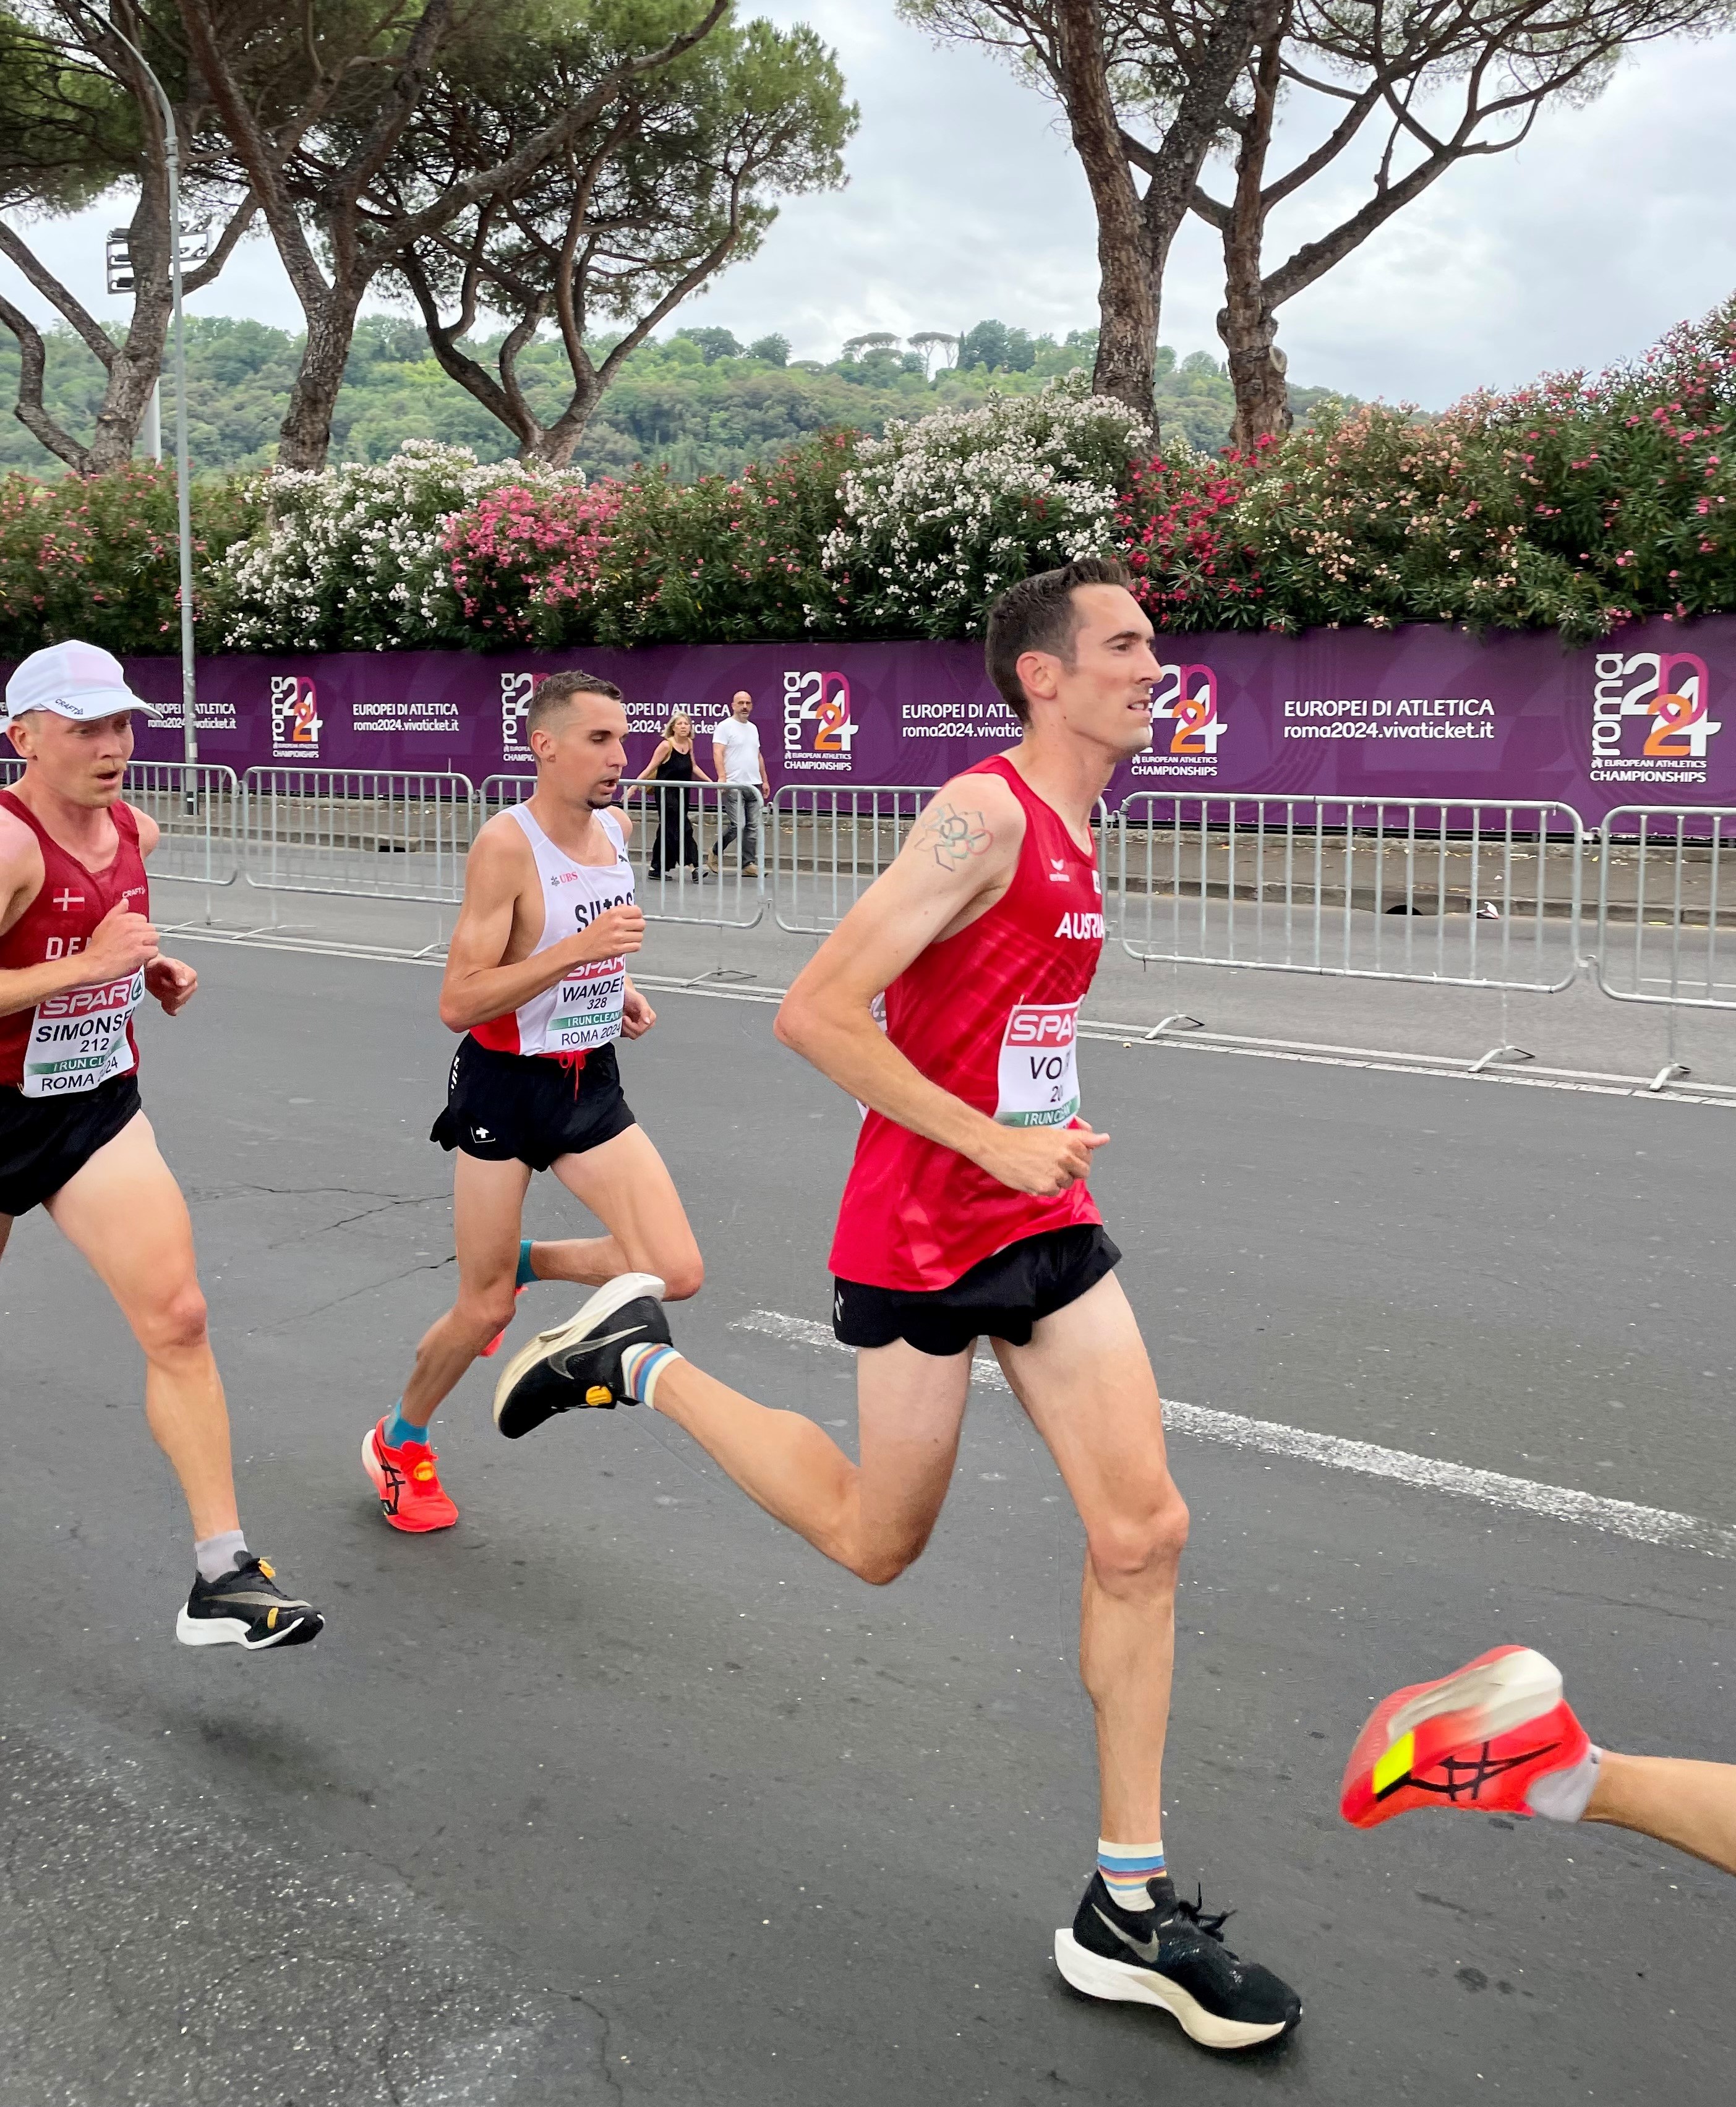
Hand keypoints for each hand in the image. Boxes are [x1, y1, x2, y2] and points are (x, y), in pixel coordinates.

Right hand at [81, 898, 159, 980]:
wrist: (92, 964)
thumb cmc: (97, 948)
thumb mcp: (104, 924)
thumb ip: (116, 912)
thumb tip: (125, 902)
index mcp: (122, 919)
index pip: (142, 918)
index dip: (140, 928)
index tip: (134, 935)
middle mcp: (130, 927)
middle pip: (151, 928)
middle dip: (146, 937)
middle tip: (138, 945)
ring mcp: (135, 939)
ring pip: (154, 939)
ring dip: (149, 946)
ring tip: (140, 952)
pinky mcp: (139, 952)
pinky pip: (154, 951)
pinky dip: (149, 956)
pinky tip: (141, 959)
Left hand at [145, 955, 197, 1015]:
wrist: (151, 971)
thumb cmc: (158, 966)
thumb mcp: (165, 963)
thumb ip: (176, 970)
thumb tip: (183, 983)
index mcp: (191, 975)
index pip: (181, 988)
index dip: (169, 985)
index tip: (163, 978)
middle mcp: (192, 986)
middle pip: (178, 997)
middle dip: (166, 991)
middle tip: (161, 982)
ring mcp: (187, 996)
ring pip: (175, 1004)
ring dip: (165, 997)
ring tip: (162, 987)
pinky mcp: (180, 1004)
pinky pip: (174, 1010)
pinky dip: (167, 1006)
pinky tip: (164, 998)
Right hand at [565, 903, 644, 966]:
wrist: (582, 946)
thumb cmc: (593, 931)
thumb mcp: (604, 915)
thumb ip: (619, 910)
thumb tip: (632, 908)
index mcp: (614, 913)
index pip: (637, 911)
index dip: (638, 916)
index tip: (635, 919)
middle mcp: (617, 923)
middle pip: (641, 924)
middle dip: (638, 927)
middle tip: (632, 930)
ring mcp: (618, 937)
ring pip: (640, 936)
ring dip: (636, 938)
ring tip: (628, 938)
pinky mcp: (618, 949)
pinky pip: (636, 947)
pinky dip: (634, 947)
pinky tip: (627, 945)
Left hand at [620, 986, 655, 1038]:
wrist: (623, 993)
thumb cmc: (631, 995)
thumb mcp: (639, 999)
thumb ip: (645, 1010)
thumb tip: (647, 1021)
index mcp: (650, 1018)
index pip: (640, 1029)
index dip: (631, 1025)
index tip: (625, 1017)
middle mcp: (645, 1024)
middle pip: (635, 1034)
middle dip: (626, 1026)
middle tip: (623, 1017)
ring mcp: (637, 1027)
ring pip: (630, 1035)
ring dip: (623, 1027)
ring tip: (621, 1018)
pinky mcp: (630, 1029)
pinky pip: (625, 1034)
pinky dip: (620, 1028)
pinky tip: (619, 1020)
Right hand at [976, 1120, 1108, 1196]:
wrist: (997, 1147)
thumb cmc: (1022, 1137)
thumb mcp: (1053, 1131)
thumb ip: (1081, 1136)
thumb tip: (1105, 1139)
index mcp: (1069, 1140)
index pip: (1089, 1154)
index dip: (1080, 1155)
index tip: (1069, 1154)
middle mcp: (1066, 1156)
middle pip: (1083, 1171)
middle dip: (1073, 1169)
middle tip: (1056, 1163)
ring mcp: (1057, 1173)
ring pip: (1069, 1183)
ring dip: (1059, 1179)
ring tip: (1042, 1168)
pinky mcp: (1046, 1187)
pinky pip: (1055, 1192)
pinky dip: (1047, 1187)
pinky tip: (1036, 1176)